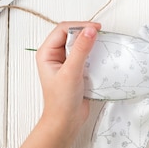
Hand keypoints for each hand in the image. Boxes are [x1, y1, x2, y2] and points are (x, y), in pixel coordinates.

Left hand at [14, 21, 100, 147]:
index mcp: (47, 52)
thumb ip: (81, 49)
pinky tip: (101, 54)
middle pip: (71, 33)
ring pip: (79, 42)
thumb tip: (90, 30)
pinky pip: (86, 53)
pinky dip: (93, 51)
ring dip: (90, 41)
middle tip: (100, 34)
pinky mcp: (76, 68)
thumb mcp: (71, 72)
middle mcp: (55, 54)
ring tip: (102, 43)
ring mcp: (66, 61)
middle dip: (85, 32)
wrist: (66, 121)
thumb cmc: (62, 100)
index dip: (79, 26)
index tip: (96, 29)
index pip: (63, 29)